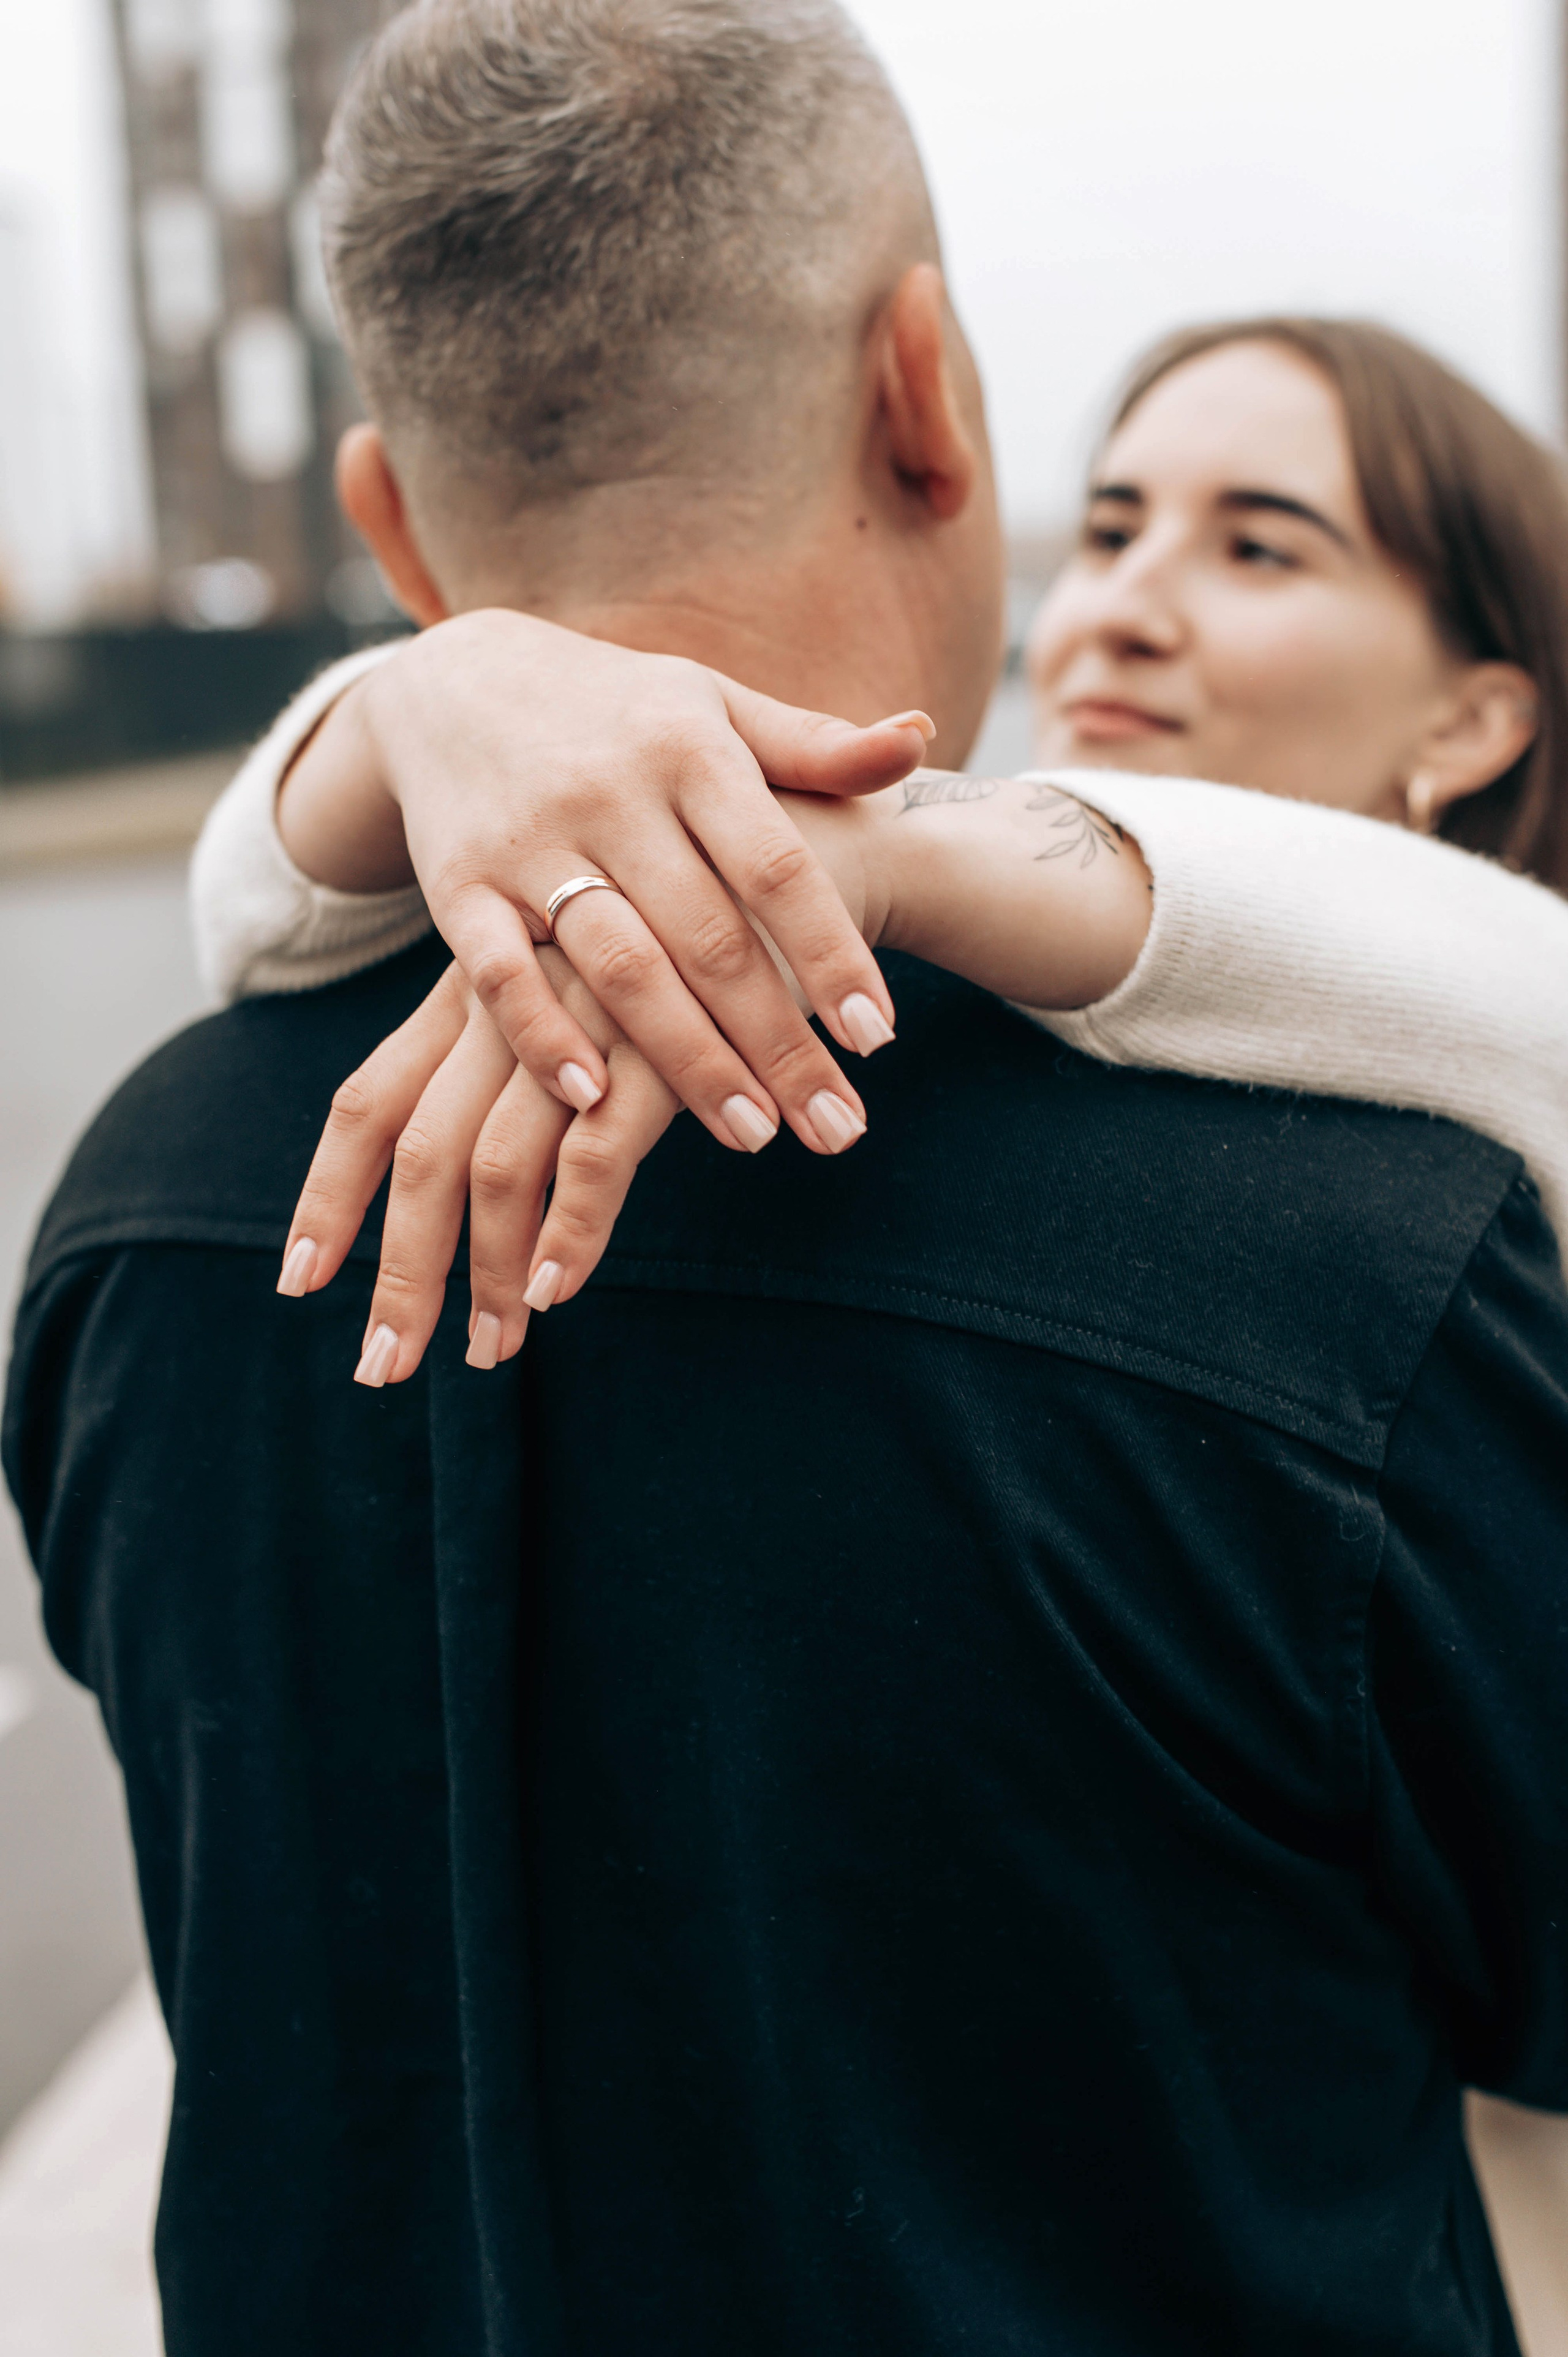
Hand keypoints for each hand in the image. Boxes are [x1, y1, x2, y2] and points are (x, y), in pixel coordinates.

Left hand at [276, 956, 681, 1382]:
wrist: (785, 877)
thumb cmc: (680, 949)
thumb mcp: (576, 989)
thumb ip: (525, 1062)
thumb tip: (489, 1180)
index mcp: (472, 990)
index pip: (371, 1100)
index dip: (329, 1194)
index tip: (298, 1281)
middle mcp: (509, 1004)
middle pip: (421, 1153)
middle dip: (401, 1272)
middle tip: (384, 1365)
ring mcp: (580, 1024)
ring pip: (496, 1167)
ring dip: (489, 1276)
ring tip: (492, 1353)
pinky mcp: (659, 1048)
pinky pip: (591, 1157)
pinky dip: (569, 1231)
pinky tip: (556, 1290)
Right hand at [278, 609, 932, 1158]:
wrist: (452, 681)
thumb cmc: (617, 710)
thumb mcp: (714, 706)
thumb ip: (813, 744)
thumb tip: (918, 741)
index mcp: (690, 750)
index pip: (777, 868)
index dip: (831, 955)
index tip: (880, 1040)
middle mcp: (612, 795)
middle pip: (711, 940)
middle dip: (779, 1043)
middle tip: (837, 1129)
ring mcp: (530, 843)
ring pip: (621, 968)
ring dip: (690, 1062)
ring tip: (755, 1136)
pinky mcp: (458, 886)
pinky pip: (502, 975)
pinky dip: (544, 1039)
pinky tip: (597, 1105)